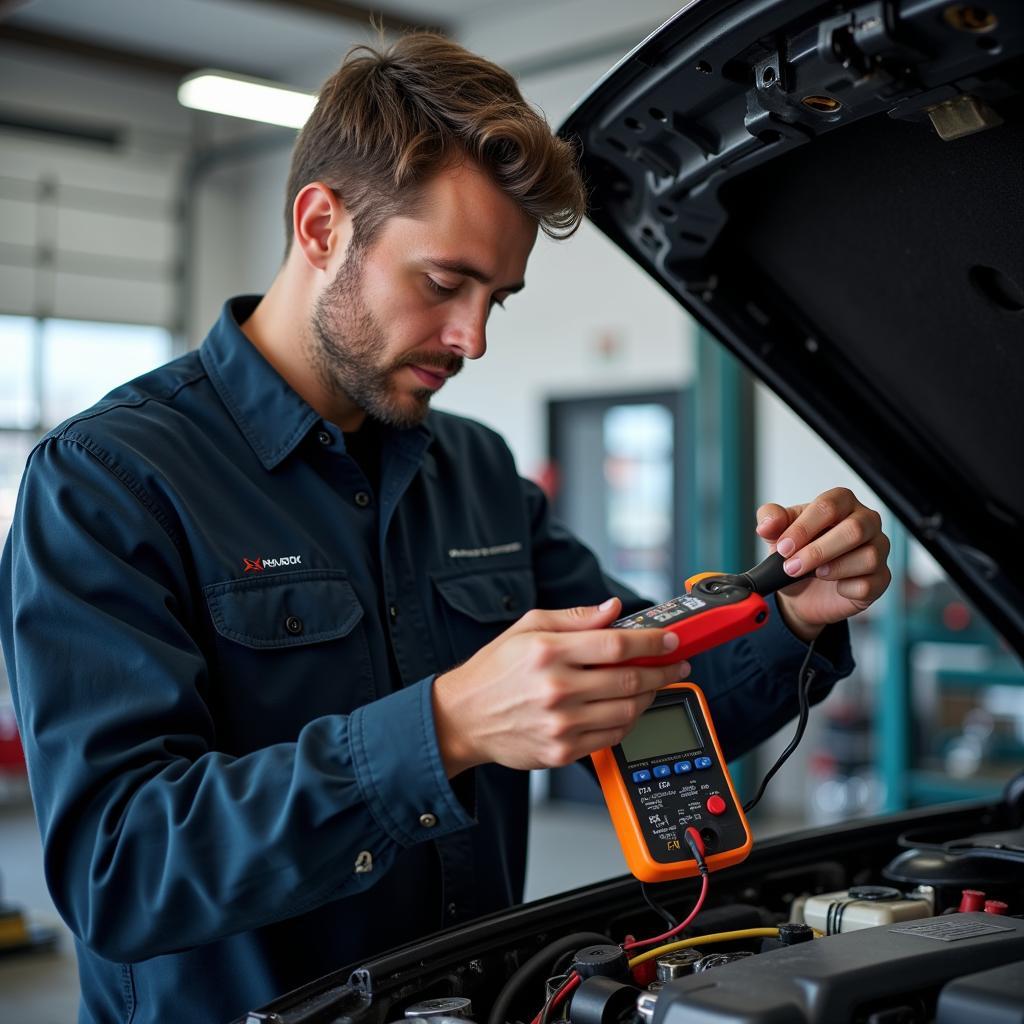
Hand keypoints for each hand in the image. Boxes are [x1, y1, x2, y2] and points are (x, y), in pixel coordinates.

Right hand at [432, 598, 690, 775]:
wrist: (463, 718)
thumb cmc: (494, 671)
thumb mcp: (527, 628)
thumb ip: (575, 618)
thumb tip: (613, 610)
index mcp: (548, 652)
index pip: (617, 645)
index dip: (652, 642)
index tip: (670, 641)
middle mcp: (556, 689)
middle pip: (629, 681)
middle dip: (662, 671)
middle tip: (676, 664)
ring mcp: (560, 724)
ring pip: (626, 711)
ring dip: (648, 697)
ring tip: (652, 686)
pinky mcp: (561, 751)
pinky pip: (611, 737)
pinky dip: (627, 722)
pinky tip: (626, 708)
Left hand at [756, 487, 890, 642]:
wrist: (801, 590)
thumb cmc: (796, 553)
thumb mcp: (778, 535)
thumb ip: (770, 521)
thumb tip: (766, 525)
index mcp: (841, 503)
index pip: (829, 506)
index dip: (804, 528)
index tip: (783, 547)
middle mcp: (865, 522)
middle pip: (854, 530)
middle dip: (817, 551)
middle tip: (791, 566)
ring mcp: (878, 549)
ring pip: (867, 556)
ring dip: (833, 569)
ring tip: (814, 574)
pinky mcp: (881, 578)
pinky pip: (869, 583)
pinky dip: (846, 588)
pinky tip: (834, 586)